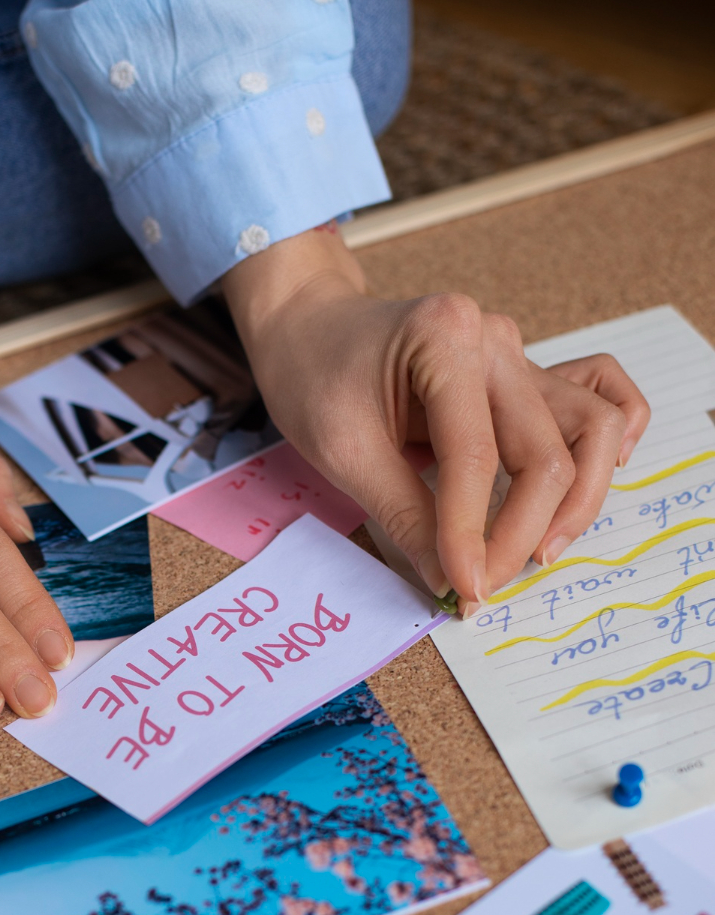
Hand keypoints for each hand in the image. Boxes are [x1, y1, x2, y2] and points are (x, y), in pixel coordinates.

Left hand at [222, 226, 649, 608]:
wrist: (310, 325)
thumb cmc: (314, 374)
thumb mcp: (342, 450)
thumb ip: (404, 516)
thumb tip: (453, 581)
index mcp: (445, 340)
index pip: (476, 456)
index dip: (472, 534)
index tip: (462, 589)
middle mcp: (496, 341)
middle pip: (548, 449)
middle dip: (522, 532)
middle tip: (485, 586)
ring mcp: (518, 357)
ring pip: (591, 428)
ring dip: (577, 500)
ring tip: (539, 551)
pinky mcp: (524, 379)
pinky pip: (594, 403)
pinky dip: (604, 447)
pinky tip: (586, 487)